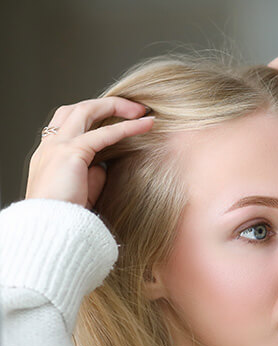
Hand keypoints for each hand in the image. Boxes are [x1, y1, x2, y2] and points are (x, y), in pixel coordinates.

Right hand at [26, 98, 154, 208]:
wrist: (52, 228)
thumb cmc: (68, 217)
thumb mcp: (83, 190)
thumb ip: (93, 174)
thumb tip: (105, 165)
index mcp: (49, 154)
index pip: (69, 123)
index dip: (95, 116)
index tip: (120, 117)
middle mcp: (50, 145)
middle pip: (76, 110)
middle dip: (107, 104)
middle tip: (135, 108)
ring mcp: (57, 146)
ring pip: (86, 110)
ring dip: (116, 106)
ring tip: (142, 110)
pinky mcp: (71, 153)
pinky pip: (104, 133)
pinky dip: (128, 127)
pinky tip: (146, 124)